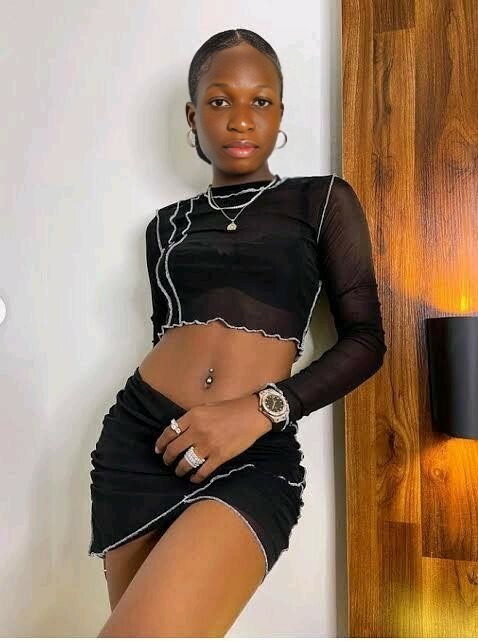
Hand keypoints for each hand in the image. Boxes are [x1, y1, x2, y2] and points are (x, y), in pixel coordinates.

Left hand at [153, 394, 272, 483]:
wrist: (252, 414)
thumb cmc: (231, 408)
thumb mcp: (207, 406)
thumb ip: (193, 418)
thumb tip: (180, 430)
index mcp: (193, 416)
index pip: (170, 432)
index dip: (161, 443)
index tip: (158, 450)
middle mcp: (197, 431)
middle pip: (174, 449)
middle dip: (168, 458)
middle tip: (167, 462)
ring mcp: (208, 445)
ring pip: (186, 462)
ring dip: (180, 470)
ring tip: (179, 472)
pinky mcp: (219, 456)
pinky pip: (202, 471)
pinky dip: (196, 477)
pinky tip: (194, 478)